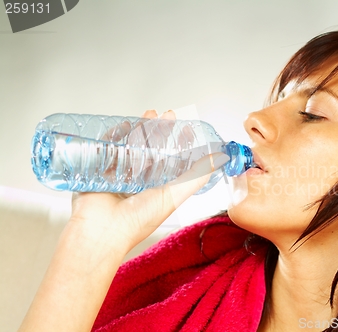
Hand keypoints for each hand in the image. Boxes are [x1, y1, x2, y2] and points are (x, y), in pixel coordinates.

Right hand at [19, 110, 228, 331]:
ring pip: (133, 146)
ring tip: (151, 115)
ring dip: (142, 129)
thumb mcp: (174, 195)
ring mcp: (120, 175)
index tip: (186, 128)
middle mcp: (140, 181)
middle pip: (153, 149)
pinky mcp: (100, 171)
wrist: (101, 231)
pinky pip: (109, 149)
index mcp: (158, 189)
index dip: (181, 144)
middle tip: (168, 115)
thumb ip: (196, 176)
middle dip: (161, 131)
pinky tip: (126, 125)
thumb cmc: (138, 219)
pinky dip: (117, 136)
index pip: (172, 160)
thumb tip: (219, 160)